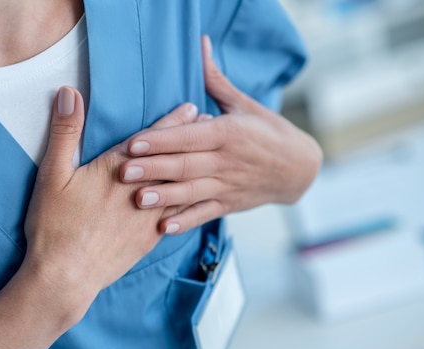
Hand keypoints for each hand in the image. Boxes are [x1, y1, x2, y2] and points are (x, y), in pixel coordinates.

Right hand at [22, 87, 198, 313]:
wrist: (66, 276)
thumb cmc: (54, 226)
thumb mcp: (52, 175)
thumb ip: (65, 133)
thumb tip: (70, 93)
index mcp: (117, 171)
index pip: (152, 140)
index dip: (173, 122)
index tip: (192, 109)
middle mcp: (140, 192)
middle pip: (174, 161)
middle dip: (193, 142)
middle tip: (213, 127)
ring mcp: (148, 218)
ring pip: (181, 188)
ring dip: (196, 169)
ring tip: (209, 155)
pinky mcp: (149, 240)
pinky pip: (178, 217)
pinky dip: (191, 203)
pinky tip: (195, 201)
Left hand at [120, 35, 322, 233]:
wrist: (300, 168)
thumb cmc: (268, 131)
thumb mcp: (244, 104)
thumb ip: (215, 80)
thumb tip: (200, 44)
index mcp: (228, 133)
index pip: (190, 137)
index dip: (161, 140)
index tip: (134, 143)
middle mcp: (227, 161)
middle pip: (185, 165)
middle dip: (153, 169)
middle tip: (123, 172)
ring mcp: (228, 185)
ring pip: (191, 193)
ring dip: (164, 198)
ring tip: (137, 200)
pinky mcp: (229, 204)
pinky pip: (204, 214)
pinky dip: (185, 222)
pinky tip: (164, 228)